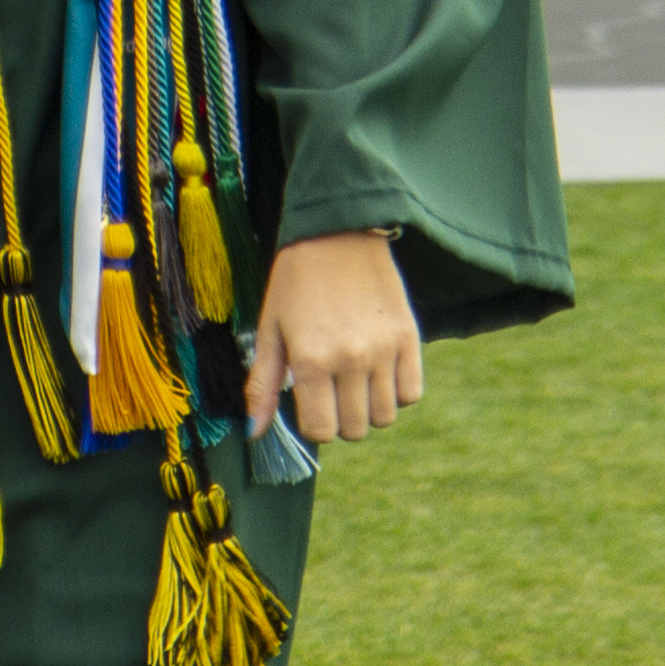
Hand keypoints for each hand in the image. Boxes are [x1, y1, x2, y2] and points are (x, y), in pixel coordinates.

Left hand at [248, 229, 422, 441]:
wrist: (338, 232)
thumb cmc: (295, 282)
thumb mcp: (270, 330)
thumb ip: (262, 385)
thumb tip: (254, 432)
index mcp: (310, 360)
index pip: (321, 431)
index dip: (314, 424)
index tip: (311, 401)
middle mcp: (349, 359)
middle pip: (354, 430)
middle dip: (340, 418)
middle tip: (332, 389)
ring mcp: (383, 350)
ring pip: (384, 417)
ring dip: (368, 407)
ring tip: (355, 379)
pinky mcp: (409, 337)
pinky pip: (410, 393)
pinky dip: (396, 392)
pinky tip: (379, 371)